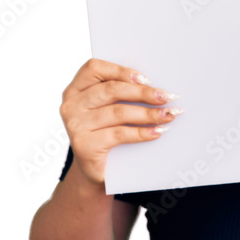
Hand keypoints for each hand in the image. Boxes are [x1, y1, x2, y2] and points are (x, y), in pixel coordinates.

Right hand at [59, 58, 182, 186]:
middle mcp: (71, 105)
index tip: (147, 79)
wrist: (93, 170)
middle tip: (166, 97)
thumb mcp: (106, 110)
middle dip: (143, 93)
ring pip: (118, 112)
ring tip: (168, 115)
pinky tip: (157, 131)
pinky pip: (120, 134)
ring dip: (148, 113)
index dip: (121, 71)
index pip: (95, 68)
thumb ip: (119, 95)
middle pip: (111, 90)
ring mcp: (76, 125)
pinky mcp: (85, 145)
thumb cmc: (104, 134)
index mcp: (75, 89)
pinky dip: (142, 132)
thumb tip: (154, 87)